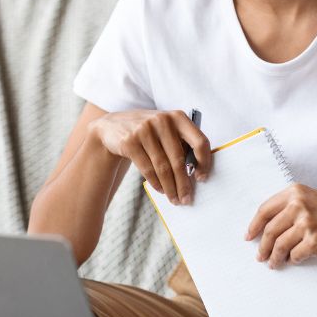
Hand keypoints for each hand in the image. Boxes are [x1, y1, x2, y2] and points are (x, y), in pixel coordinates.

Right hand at [88, 109, 211, 204]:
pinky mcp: (130, 141)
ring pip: (162, 167)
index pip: (200, 141)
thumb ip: (181, 144)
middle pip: (179, 159)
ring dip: (170, 187)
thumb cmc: (149, 132)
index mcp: (178, 117)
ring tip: (174, 199)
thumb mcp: (166, 129)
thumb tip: (195, 174)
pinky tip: (161, 190)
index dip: (204, 162)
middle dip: (184, 183)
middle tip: (187, 199)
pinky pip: (147, 169)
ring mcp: (145, 130)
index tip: (202, 178)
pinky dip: (156, 183)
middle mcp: (163, 120)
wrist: (112, 126)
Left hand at [245, 183, 316, 268]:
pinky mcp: (315, 242)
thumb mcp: (316, 200)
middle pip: (269, 230)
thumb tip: (270, 226)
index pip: (265, 209)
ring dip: (274, 257)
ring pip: (279, 245)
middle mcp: (299, 204)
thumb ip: (294, 207)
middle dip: (262, 246)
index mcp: (297, 191)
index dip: (254, 225)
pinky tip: (295, 260)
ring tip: (274, 263)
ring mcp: (307, 223)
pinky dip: (293, 260)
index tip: (249, 236)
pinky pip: (294, 255)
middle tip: (260, 256)